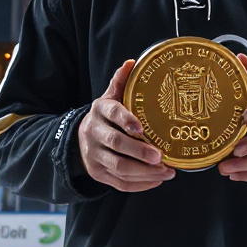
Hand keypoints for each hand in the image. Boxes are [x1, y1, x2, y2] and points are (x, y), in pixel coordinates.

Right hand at [77, 59, 175, 191]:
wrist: (78, 141)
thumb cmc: (105, 117)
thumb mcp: (109, 98)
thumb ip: (120, 82)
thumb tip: (132, 62)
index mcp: (100, 111)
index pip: (112, 113)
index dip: (126, 120)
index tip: (142, 128)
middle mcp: (94, 133)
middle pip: (116, 144)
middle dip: (140, 152)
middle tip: (161, 156)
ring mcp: (95, 156)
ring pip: (119, 167)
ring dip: (145, 172)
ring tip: (167, 171)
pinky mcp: (99, 174)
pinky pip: (120, 183)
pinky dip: (141, 184)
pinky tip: (158, 179)